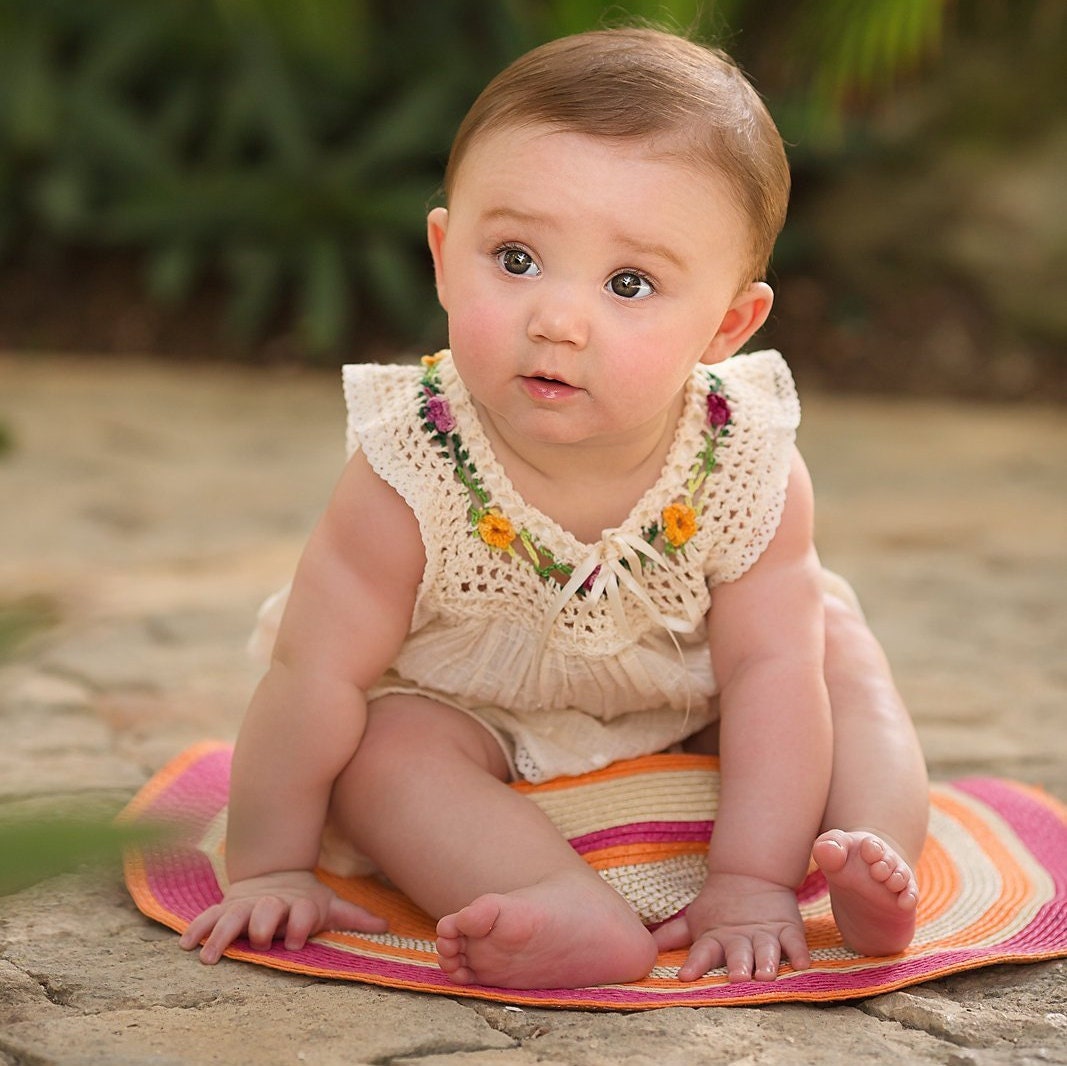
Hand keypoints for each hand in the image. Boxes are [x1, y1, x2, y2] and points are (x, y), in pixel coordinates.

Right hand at [179, 869, 387, 963]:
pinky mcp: (226, 908)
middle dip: (264, 924)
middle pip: (267, 913)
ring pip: (233, 918)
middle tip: (261, 938)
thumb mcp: (327, 906)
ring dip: (222, 935)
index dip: (301, 925)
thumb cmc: (303, 899)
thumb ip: (353, 916)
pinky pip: (208, 917)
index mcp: (297, 904)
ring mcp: (246, 906)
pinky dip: (197, 928)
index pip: (301, 914)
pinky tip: (185, 944)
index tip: (297, 940)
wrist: (275, 875)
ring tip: (208, 957)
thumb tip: (387, 925)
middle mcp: (271, 905)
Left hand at [652, 872, 810, 981]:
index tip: (685, 976)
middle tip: (736, 977)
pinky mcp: (787, 928)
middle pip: (738, 953)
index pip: (702, 952)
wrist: (751, 875)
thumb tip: (643, 946)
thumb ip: (672, 935)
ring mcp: (765, 933)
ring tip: (766, 974)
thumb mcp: (694, 920)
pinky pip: (795, 942)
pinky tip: (802, 964)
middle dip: (737, 966)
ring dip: (767, 962)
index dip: (694, 964)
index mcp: (715, 937)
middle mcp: (740, 938)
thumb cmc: (718, 906)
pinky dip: (799, 952)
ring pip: (767, 949)